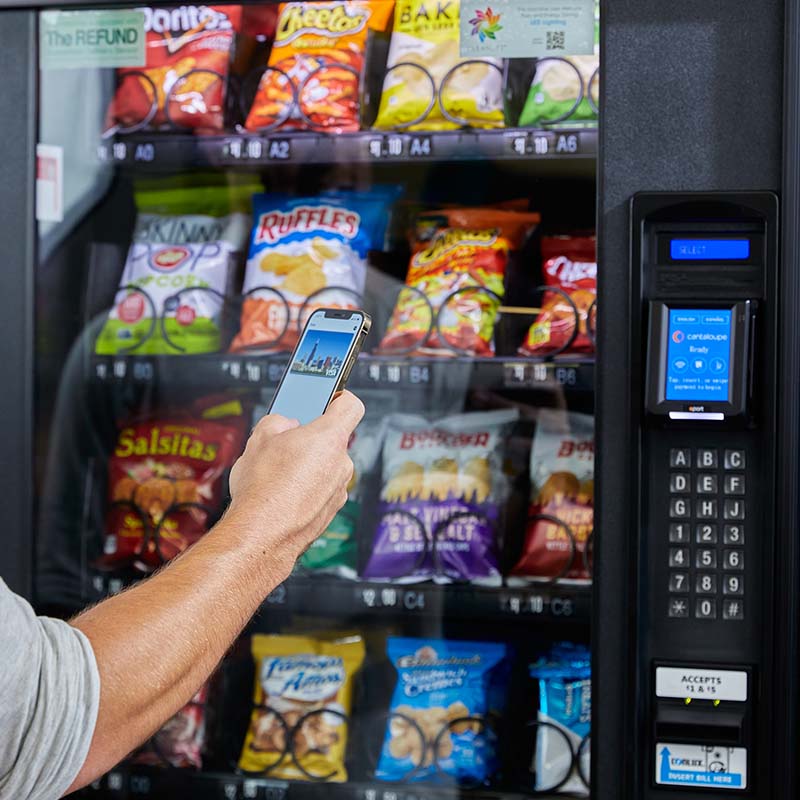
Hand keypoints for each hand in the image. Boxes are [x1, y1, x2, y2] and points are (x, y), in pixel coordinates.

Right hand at [226, 391, 364, 573]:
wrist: (261, 535)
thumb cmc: (263, 489)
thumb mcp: (259, 439)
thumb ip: (278, 422)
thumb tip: (284, 425)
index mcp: (329, 437)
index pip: (350, 405)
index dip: (338, 397)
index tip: (327, 397)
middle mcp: (342, 462)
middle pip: (332, 438)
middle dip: (310, 437)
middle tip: (284, 442)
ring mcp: (339, 489)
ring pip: (326, 465)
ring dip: (308, 465)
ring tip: (278, 473)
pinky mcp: (331, 511)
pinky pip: (322, 489)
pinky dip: (307, 488)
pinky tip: (282, 494)